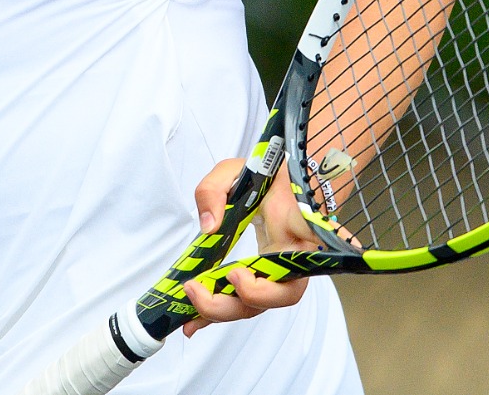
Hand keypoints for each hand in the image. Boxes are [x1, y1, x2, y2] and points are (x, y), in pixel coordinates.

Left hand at [179, 157, 319, 334]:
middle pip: (277, 297)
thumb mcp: (235, 168)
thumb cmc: (264, 173)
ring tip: (189, 309)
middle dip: (235, 303)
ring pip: (259, 306)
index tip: (236, 274)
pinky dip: (218, 312)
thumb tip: (209, 226)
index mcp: (297, 228)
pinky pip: (244, 301)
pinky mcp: (261, 277)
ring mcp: (278, 271)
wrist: (280, 178)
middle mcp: (294, 257)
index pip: (299, 263)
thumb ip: (215, 190)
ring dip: (222, 312)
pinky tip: (193, 321)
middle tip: (198, 289)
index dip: (271, 282)